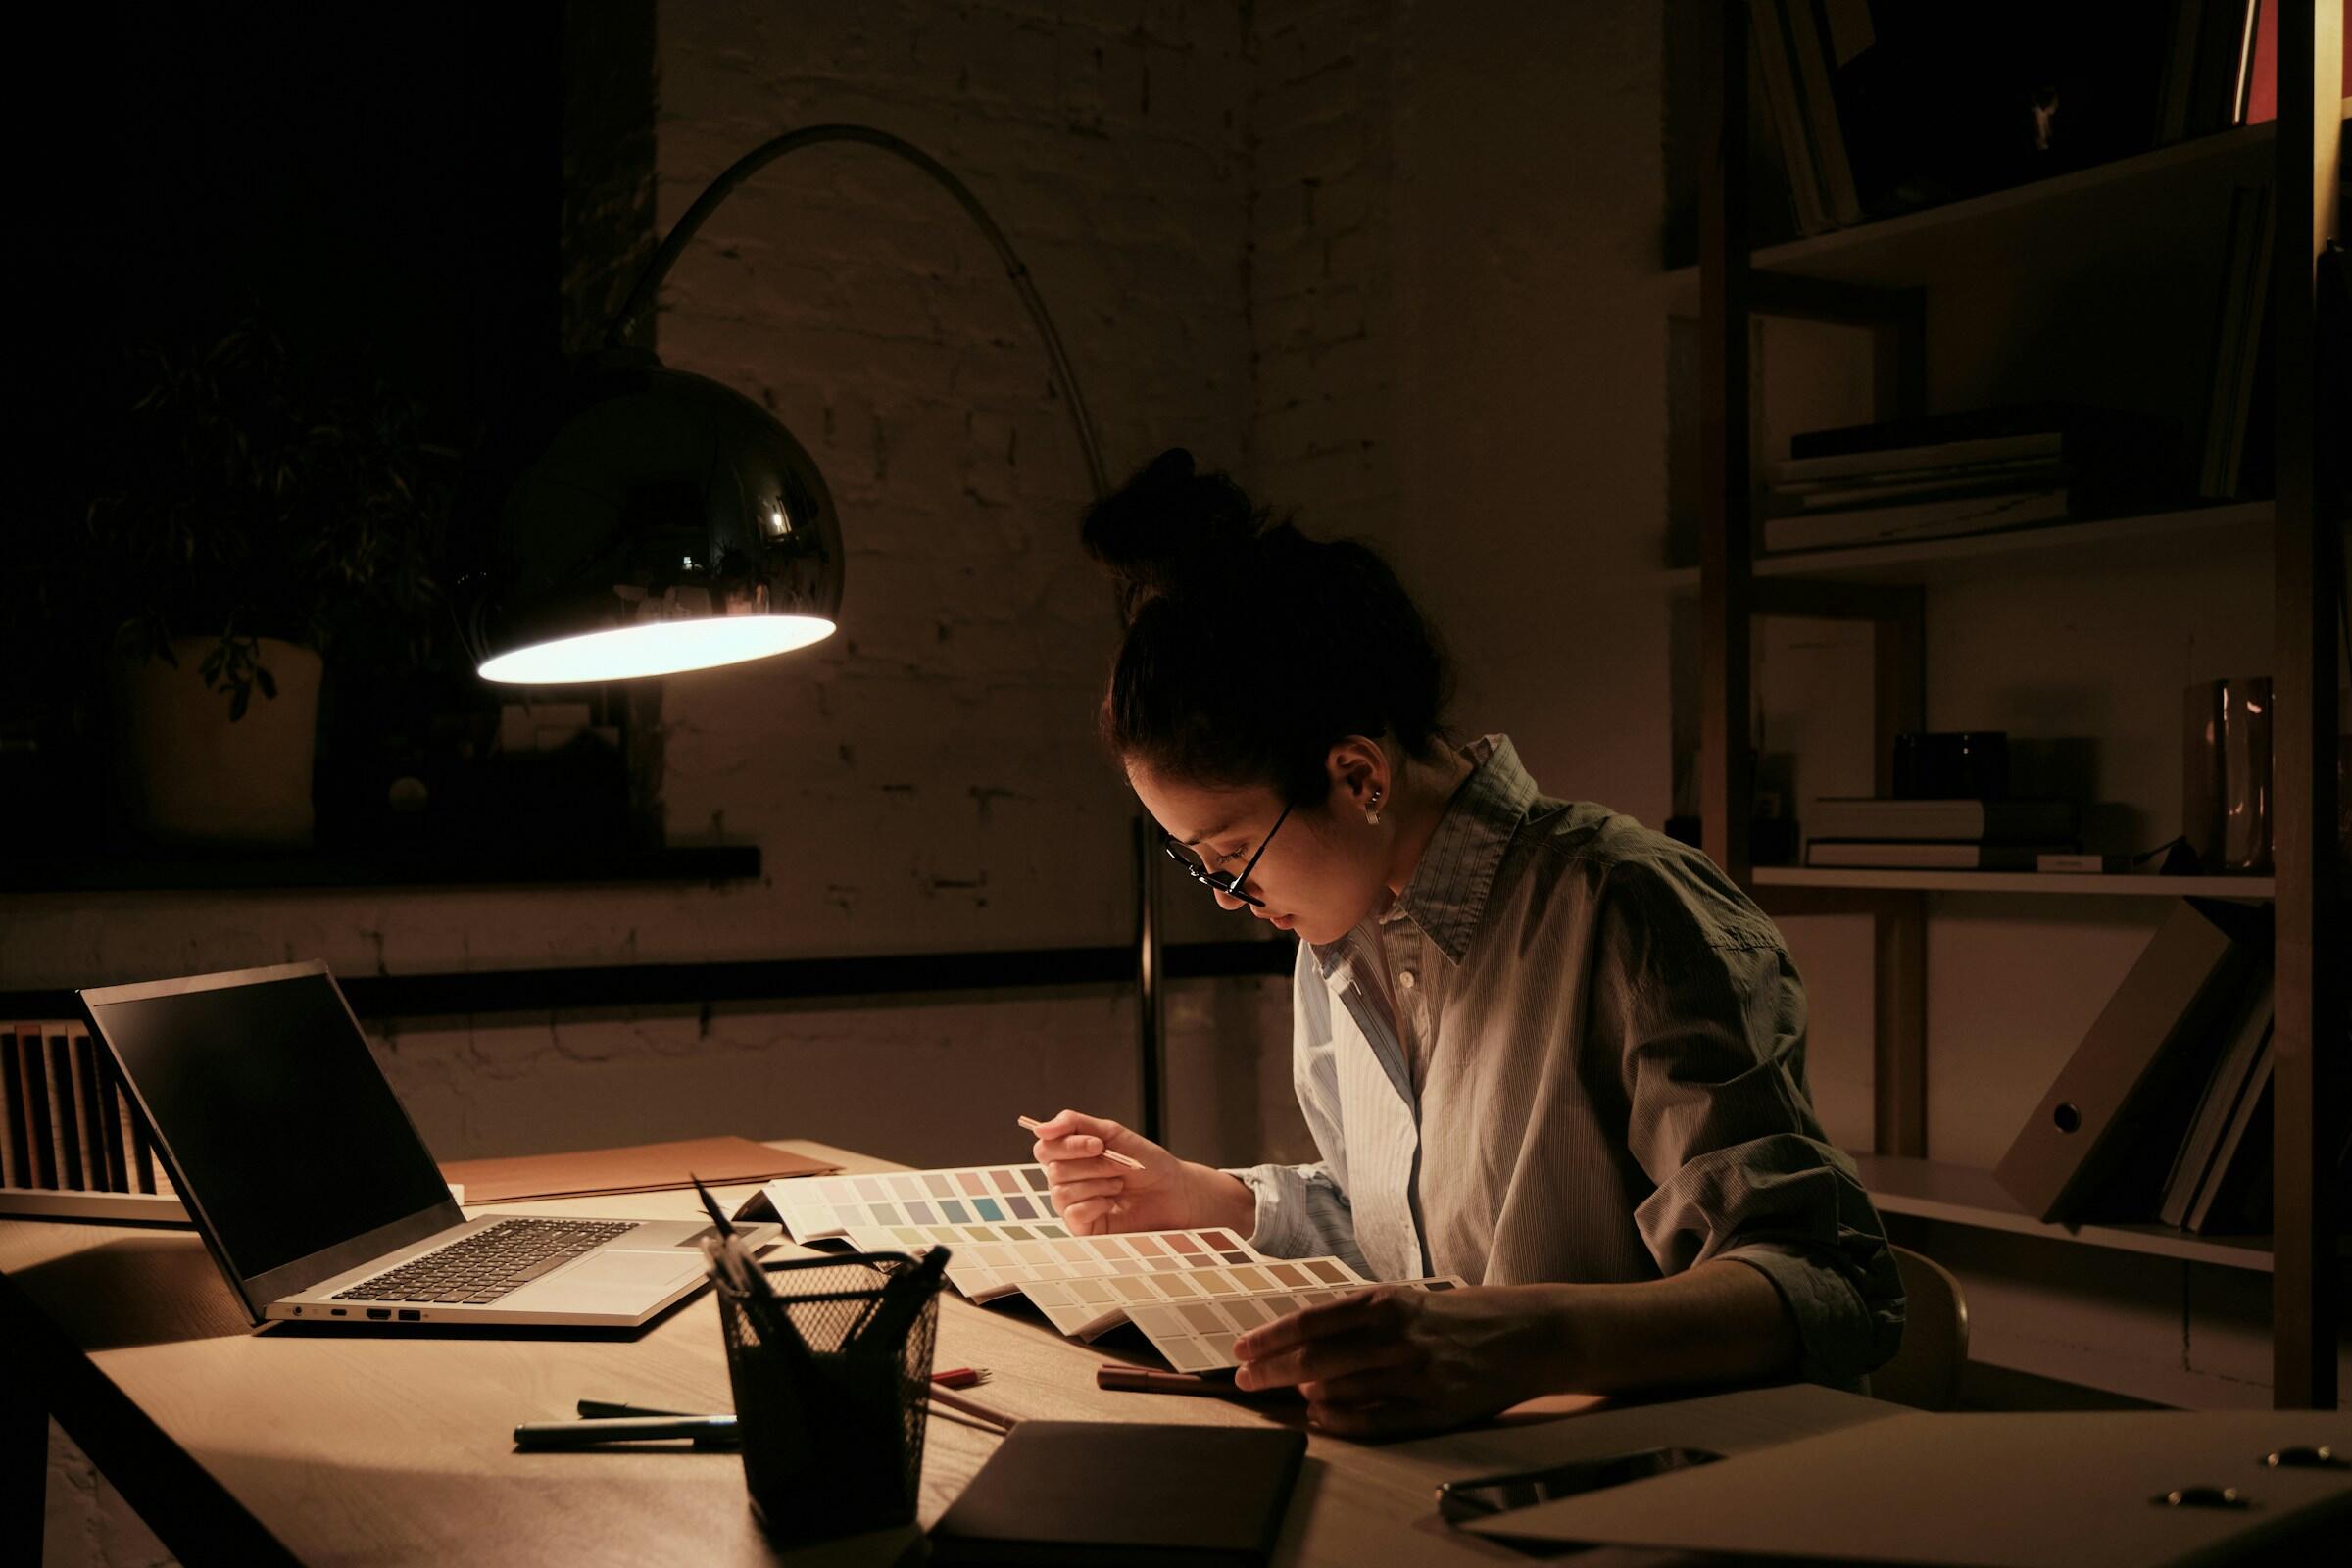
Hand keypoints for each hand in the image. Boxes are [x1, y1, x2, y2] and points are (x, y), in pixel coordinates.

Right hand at [1029, 1108, 1231, 1234]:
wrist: (1175, 1192)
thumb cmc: (1147, 1163)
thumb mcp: (1112, 1134)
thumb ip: (1075, 1124)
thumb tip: (1040, 1128)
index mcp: (1071, 1156)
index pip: (1045, 1148)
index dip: (1067, 1144)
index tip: (1098, 1144)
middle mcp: (1067, 1181)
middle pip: (1053, 1169)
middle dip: (1092, 1164)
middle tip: (1118, 1164)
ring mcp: (1073, 1206)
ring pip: (1061, 1192)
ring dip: (1096, 1183)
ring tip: (1118, 1184)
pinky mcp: (1083, 1229)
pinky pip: (1072, 1214)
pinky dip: (1095, 1204)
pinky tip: (1112, 1203)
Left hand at [1230, 1284, 1559, 1436]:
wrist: (1531, 1334)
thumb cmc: (1466, 1314)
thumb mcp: (1413, 1300)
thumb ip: (1364, 1316)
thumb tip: (1309, 1338)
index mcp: (1388, 1302)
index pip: (1312, 1321)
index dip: (1271, 1337)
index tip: (1241, 1348)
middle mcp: (1397, 1336)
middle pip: (1316, 1357)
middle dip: (1272, 1370)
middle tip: (1243, 1380)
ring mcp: (1416, 1375)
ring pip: (1340, 1390)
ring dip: (1303, 1394)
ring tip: (1282, 1397)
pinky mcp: (1435, 1409)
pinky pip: (1375, 1420)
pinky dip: (1340, 1420)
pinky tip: (1320, 1417)